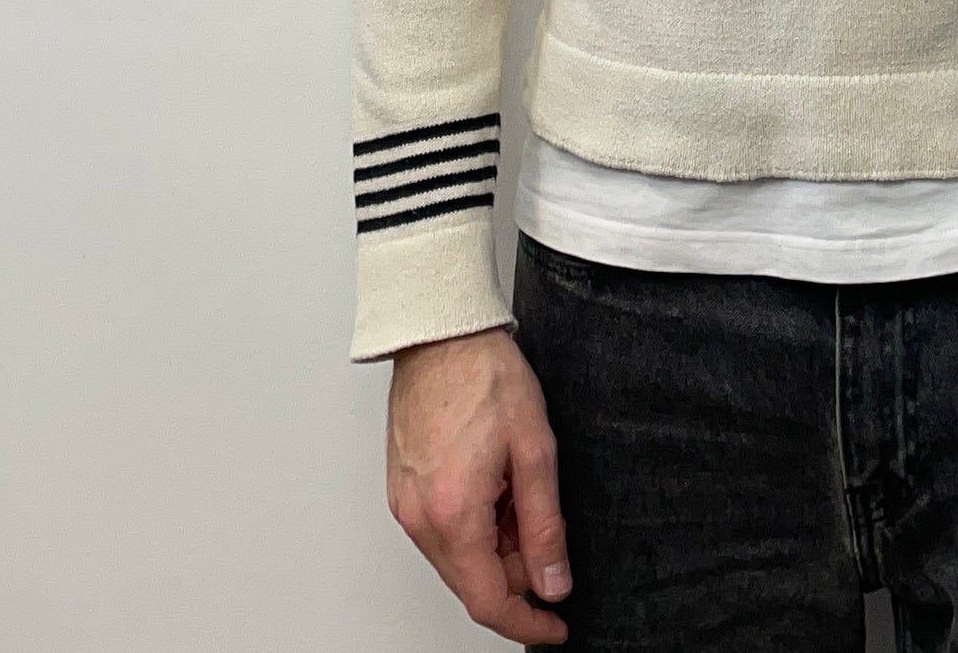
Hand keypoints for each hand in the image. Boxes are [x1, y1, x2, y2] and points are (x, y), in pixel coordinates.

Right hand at [386, 325, 570, 643]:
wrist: (442, 334)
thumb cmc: (485, 375)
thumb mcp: (535, 449)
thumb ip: (545, 524)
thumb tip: (554, 581)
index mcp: (453, 514)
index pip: (489, 601)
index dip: (527, 623)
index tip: (555, 625)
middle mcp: (420, 518)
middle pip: (472, 582)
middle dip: (516, 574)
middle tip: (549, 532)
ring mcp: (405, 505)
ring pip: (458, 557)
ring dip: (496, 546)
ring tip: (521, 492)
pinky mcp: (401, 489)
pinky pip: (442, 530)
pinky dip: (475, 525)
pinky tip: (496, 486)